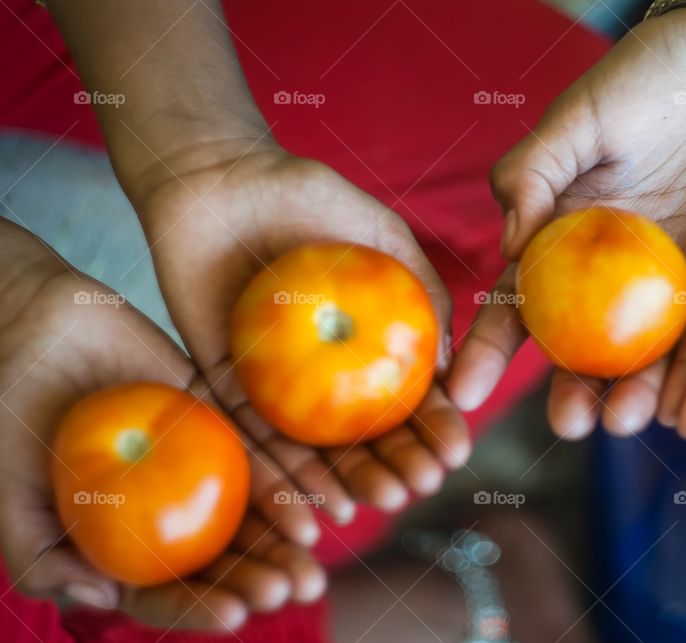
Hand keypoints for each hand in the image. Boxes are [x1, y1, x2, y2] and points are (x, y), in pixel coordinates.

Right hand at [0, 223, 322, 629]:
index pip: (166, 590)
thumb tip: (102, 598)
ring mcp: (197, 463)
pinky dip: (292, 473)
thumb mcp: (10, 498)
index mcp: (122, 541)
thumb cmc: (9, 419)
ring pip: (251, 509)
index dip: (199, 607)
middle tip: (298, 587)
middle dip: (261, 575)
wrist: (30, 332)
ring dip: (286, 534)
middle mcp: (167, 510)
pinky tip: (322, 497)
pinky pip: (262, 447)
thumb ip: (41, 557)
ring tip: (316, 557)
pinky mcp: (220, 416)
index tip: (233, 615)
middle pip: (222, 555)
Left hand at [127, 139, 470, 518]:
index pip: (404, 398)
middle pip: (362, 436)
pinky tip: (308, 506)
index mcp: (361, 344)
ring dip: (346, 483)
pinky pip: (249, 440)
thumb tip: (451, 366)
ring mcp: (272, 386)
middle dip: (395, 466)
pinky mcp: (220, 388)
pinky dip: (279, 478)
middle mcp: (320, 374)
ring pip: (312, 451)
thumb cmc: (305, 196)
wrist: (219, 178)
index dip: (432, 429)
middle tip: (420, 487)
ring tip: (378, 504)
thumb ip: (421, 290)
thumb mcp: (382, 235)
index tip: (455, 453)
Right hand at [449, 7, 685, 437]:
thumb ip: (532, 173)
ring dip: (639, 395)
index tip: (464, 391)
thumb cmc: (651, 76)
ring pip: (653, 354)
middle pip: (589, 348)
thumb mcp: (578, 117)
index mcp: (568, 239)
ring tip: (624, 423)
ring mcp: (675, 280)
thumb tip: (508, 248)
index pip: (521, 304)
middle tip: (570, 423)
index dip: (490, 348)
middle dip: (575, 390)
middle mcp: (617, 273)